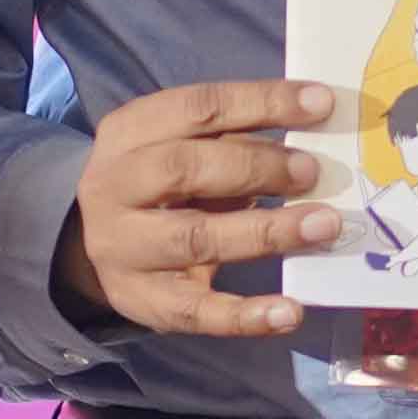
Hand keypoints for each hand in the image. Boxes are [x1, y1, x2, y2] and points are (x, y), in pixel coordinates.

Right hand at [52, 78, 336, 342]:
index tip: (322, 103)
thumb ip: (233, 141)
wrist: (95, 243)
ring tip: (322, 226)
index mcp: (127, 132)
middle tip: (313, 172)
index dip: (262, 102)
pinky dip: (247, 315)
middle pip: (186, 168)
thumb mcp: (180, 147)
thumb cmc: (160, 185)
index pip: (197, 107)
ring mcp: (123, 249)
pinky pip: (197, 312)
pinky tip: (290, 312)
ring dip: (265, 232)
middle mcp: (115, 187)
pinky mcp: (144, 302)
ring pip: (195, 239)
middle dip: (257, 167)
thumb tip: (314, 140)